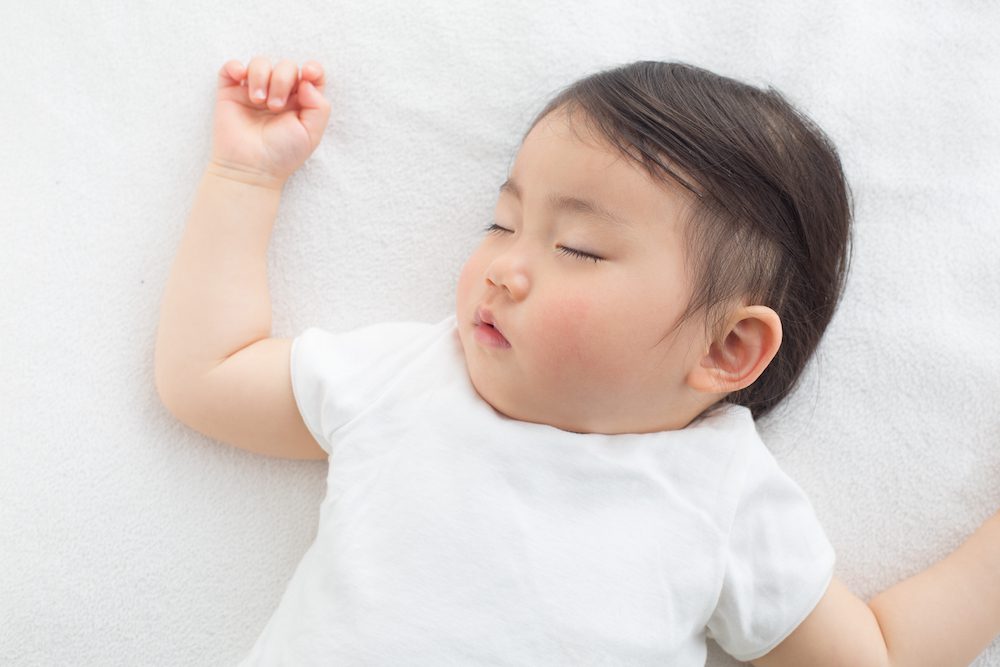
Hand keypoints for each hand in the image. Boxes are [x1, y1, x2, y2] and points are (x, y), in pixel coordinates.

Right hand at [208, 55, 330, 187]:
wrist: (251, 168)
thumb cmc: (283, 154)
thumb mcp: (312, 133)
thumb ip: (319, 105)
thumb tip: (306, 80)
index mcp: (301, 102)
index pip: (311, 75)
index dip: (313, 68)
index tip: (308, 74)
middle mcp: (279, 93)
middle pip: (286, 66)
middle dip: (283, 80)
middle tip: (276, 107)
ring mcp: (254, 91)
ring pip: (260, 62)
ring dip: (261, 76)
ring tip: (259, 101)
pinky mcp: (231, 92)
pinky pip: (231, 66)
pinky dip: (235, 66)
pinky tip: (240, 78)